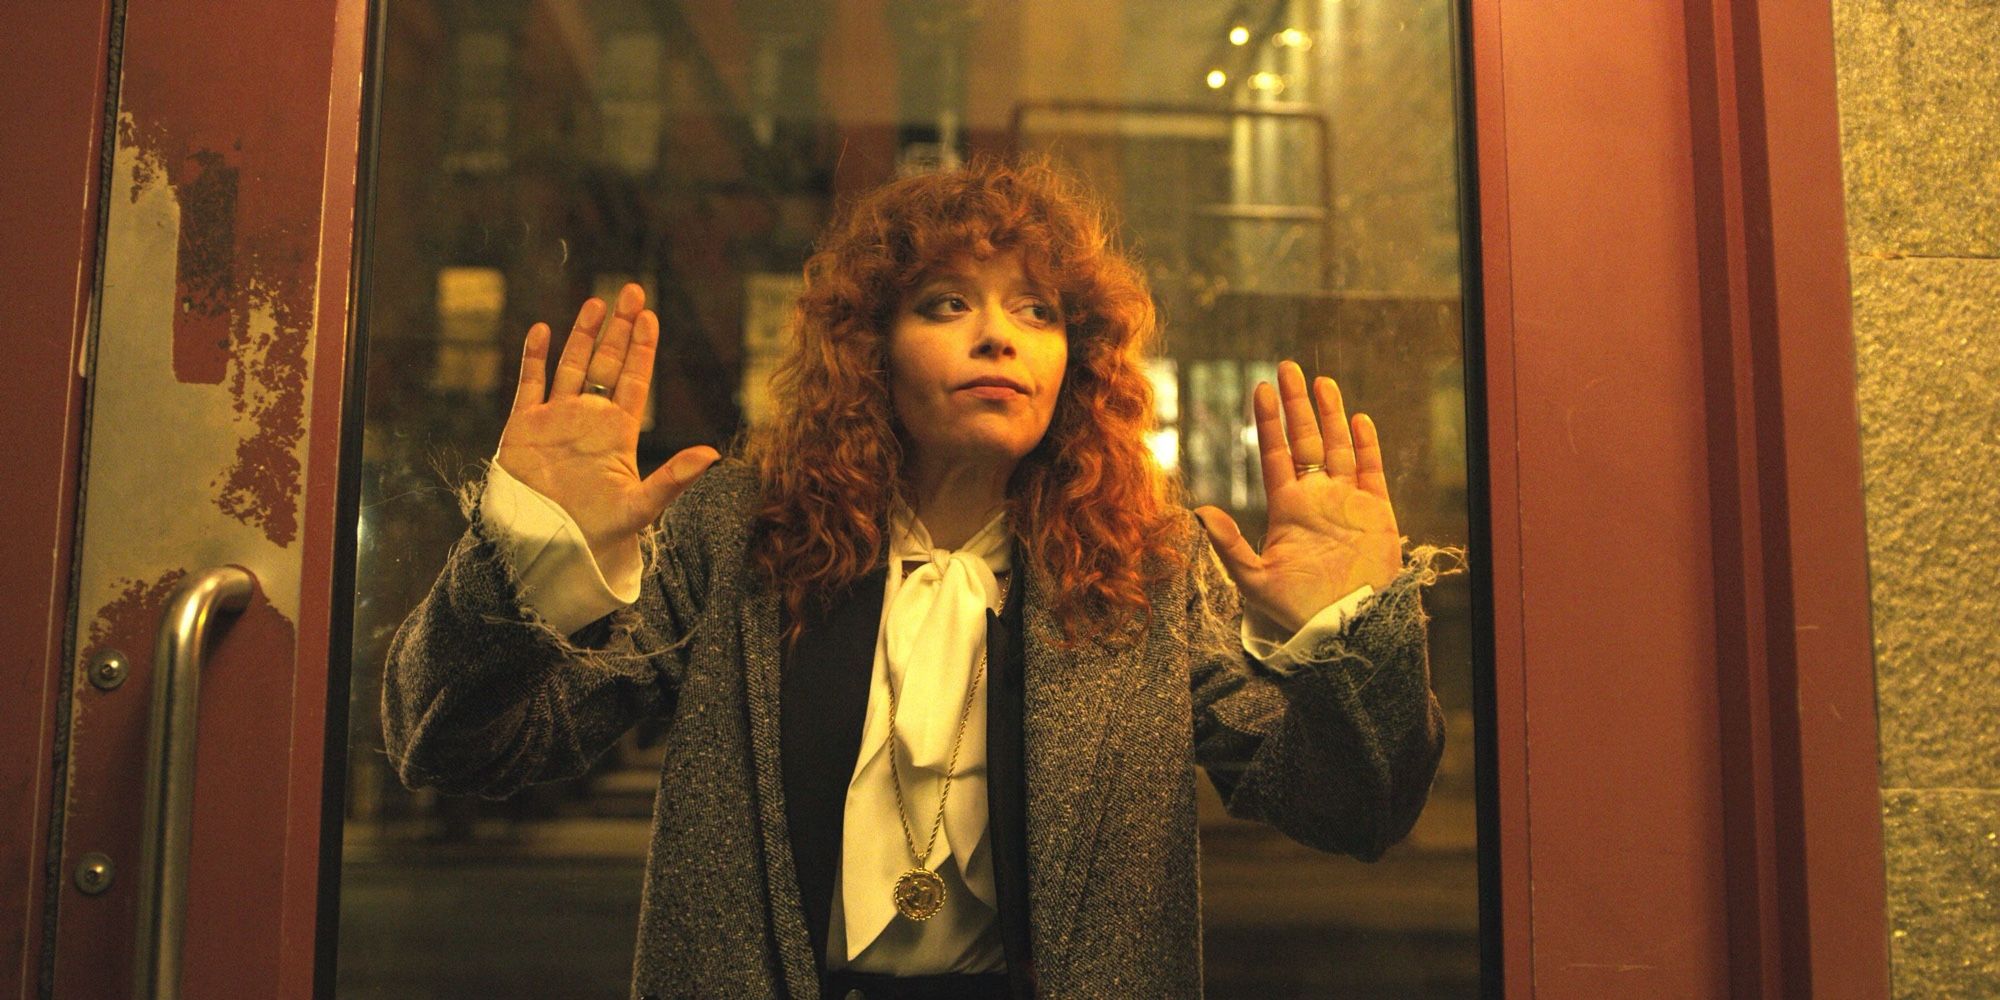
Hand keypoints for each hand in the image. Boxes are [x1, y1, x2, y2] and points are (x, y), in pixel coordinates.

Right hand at [496, 283, 719, 569]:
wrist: (547, 547)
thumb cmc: (598, 533)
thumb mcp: (642, 505)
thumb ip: (674, 478)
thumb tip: (713, 454)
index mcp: (618, 432)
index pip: (633, 380)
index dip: (641, 348)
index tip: (650, 316)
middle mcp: (588, 419)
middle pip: (606, 363)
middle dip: (618, 328)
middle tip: (631, 289)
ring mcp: (555, 420)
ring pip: (571, 366)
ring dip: (583, 335)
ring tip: (597, 302)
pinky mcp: (523, 427)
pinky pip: (529, 384)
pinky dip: (534, 358)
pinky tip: (543, 330)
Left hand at [1194, 360, 1403, 634]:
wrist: (1345, 630)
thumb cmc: (1296, 611)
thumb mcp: (1253, 580)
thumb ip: (1229, 546)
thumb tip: (1200, 512)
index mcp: (1287, 508)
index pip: (1275, 455)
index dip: (1269, 422)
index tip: (1259, 388)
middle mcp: (1317, 498)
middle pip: (1305, 440)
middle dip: (1296, 405)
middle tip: (1287, 367)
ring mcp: (1348, 502)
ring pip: (1339, 447)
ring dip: (1330, 415)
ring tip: (1321, 381)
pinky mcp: (1377, 513)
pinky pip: (1372, 472)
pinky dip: (1367, 445)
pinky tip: (1358, 419)